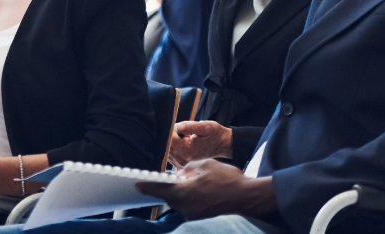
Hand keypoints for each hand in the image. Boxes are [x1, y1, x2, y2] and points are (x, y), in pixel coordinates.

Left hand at [136, 159, 276, 220]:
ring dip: (183, 195)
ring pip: (181, 203)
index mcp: (183, 192)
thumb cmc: (227, 179)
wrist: (248, 198)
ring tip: (196, 185)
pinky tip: (202, 193)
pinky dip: (192, 200)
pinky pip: (191, 208)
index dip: (147, 187)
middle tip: (174, 180)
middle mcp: (186, 207)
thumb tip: (181, 176)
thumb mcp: (204, 165)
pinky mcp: (202, 219)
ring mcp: (194, 215)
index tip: (137, 185)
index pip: (160, 190)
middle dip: (170, 189)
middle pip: (170, 198)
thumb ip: (187, 169)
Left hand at [168, 120, 232, 168]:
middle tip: (184, 133)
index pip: (169, 139)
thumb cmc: (215, 135)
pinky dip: (174, 148)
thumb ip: (189, 126)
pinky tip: (184, 144)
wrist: (223, 144)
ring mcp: (182, 163)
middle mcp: (183, 159)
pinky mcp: (181, 164)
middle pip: (166, 145)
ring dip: (173, 142)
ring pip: (167, 150)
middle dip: (172, 136)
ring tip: (186, 139)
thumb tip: (176, 126)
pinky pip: (170, 155)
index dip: (173, 130)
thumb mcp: (205, 126)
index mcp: (188, 150)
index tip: (181, 128)